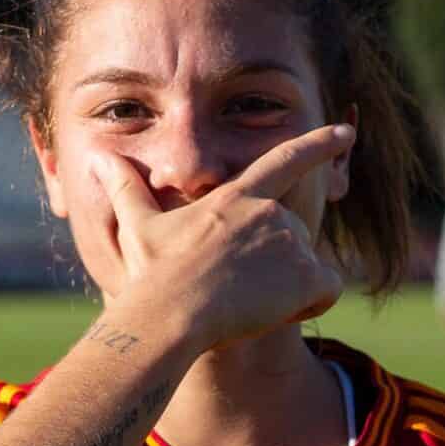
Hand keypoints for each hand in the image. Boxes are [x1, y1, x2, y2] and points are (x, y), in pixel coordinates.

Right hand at [94, 124, 353, 353]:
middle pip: (293, 235)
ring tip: (244, 303)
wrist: (170, 314)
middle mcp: (270, 212)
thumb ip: (126, 189)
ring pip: (307, 267)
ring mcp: (290, 240)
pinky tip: (273, 313)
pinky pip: (327, 290)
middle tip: (232, 289)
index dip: (318, 144)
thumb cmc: (151, 274)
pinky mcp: (305, 273)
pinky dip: (309, 304)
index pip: (285, 160)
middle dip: (275, 264)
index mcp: (236, 197)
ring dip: (285, 289)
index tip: (346, 132)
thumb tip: (98, 157)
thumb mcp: (138, 227)